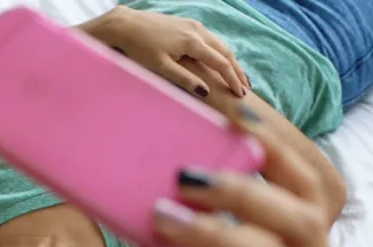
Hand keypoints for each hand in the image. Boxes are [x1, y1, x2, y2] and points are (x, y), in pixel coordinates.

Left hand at [82, 6, 248, 97]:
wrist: (127, 25)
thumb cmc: (140, 47)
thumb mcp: (161, 67)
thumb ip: (184, 79)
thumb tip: (205, 92)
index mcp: (193, 42)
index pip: (221, 63)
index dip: (232, 80)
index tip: (240, 95)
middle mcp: (197, 30)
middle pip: (225, 52)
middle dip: (237, 71)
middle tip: (245, 89)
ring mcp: (194, 25)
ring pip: (220, 44)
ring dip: (230, 61)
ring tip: (238, 77)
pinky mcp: (188, 24)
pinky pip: (211, 39)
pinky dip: (220, 52)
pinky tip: (221, 61)